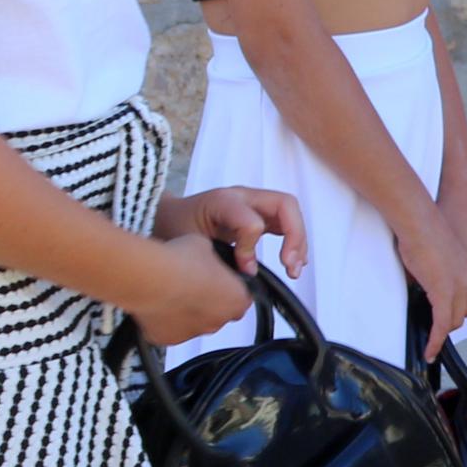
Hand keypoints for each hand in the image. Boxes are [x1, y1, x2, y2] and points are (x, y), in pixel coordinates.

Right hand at [126, 231, 257, 346]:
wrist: (150, 277)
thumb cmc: (180, 262)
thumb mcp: (206, 246)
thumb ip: (213, 257)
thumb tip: (207, 255)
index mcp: (236, 300)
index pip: (242, 299)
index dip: (230, 288)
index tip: (220, 280)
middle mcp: (218, 321)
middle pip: (219, 314)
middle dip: (209, 302)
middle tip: (194, 284)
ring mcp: (192, 332)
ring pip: (194, 324)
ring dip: (188, 312)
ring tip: (172, 291)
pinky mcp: (167, 338)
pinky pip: (169, 330)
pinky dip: (165, 321)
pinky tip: (158, 302)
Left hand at [162, 184, 304, 274]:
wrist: (168, 219)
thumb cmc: (175, 227)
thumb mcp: (188, 241)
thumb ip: (219, 254)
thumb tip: (250, 269)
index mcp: (223, 200)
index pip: (253, 219)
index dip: (251, 247)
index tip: (243, 268)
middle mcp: (244, 197)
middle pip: (285, 205)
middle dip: (294, 236)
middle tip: (290, 266)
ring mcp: (254, 205)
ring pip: (290, 214)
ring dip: (298, 241)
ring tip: (294, 269)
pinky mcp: (259, 215)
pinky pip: (285, 224)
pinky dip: (294, 242)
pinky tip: (292, 261)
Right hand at [398, 199, 466, 354]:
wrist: (420, 218)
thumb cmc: (427, 231)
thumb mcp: (445, 256)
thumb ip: (445, 275)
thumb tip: (435, 289)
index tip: (459, 323)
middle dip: (452, 319)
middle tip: (437, 326)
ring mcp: (462, 286)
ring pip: (455, 320)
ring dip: (442, 327)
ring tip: (431, 335)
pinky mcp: (444, 292)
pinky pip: (442, 325)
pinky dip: (436, 341)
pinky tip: (431, 350)